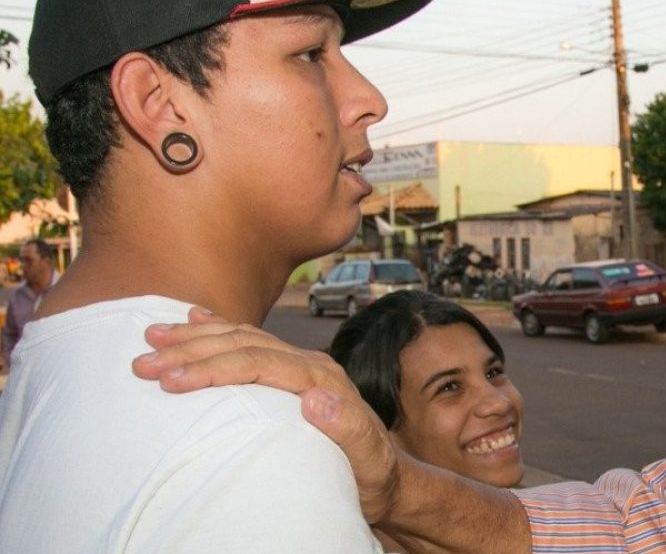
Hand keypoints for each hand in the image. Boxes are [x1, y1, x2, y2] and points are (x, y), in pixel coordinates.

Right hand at [131, 307, 399, 522]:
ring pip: (242, 338)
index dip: (214, 368)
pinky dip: (218, 329)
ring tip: (153, 335)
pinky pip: (250, 342)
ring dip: (196, 336)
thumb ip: (347, 427)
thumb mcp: (368, 459)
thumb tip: (314, 398)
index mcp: (323, 380)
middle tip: (143, 360)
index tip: (171, 379)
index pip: (260, 363)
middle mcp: (310, 365)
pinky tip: (194, 321)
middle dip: (191, 350)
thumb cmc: (374, 474)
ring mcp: (301, 366)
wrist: (390, 477)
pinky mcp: (292, 373)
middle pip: (244, 345)